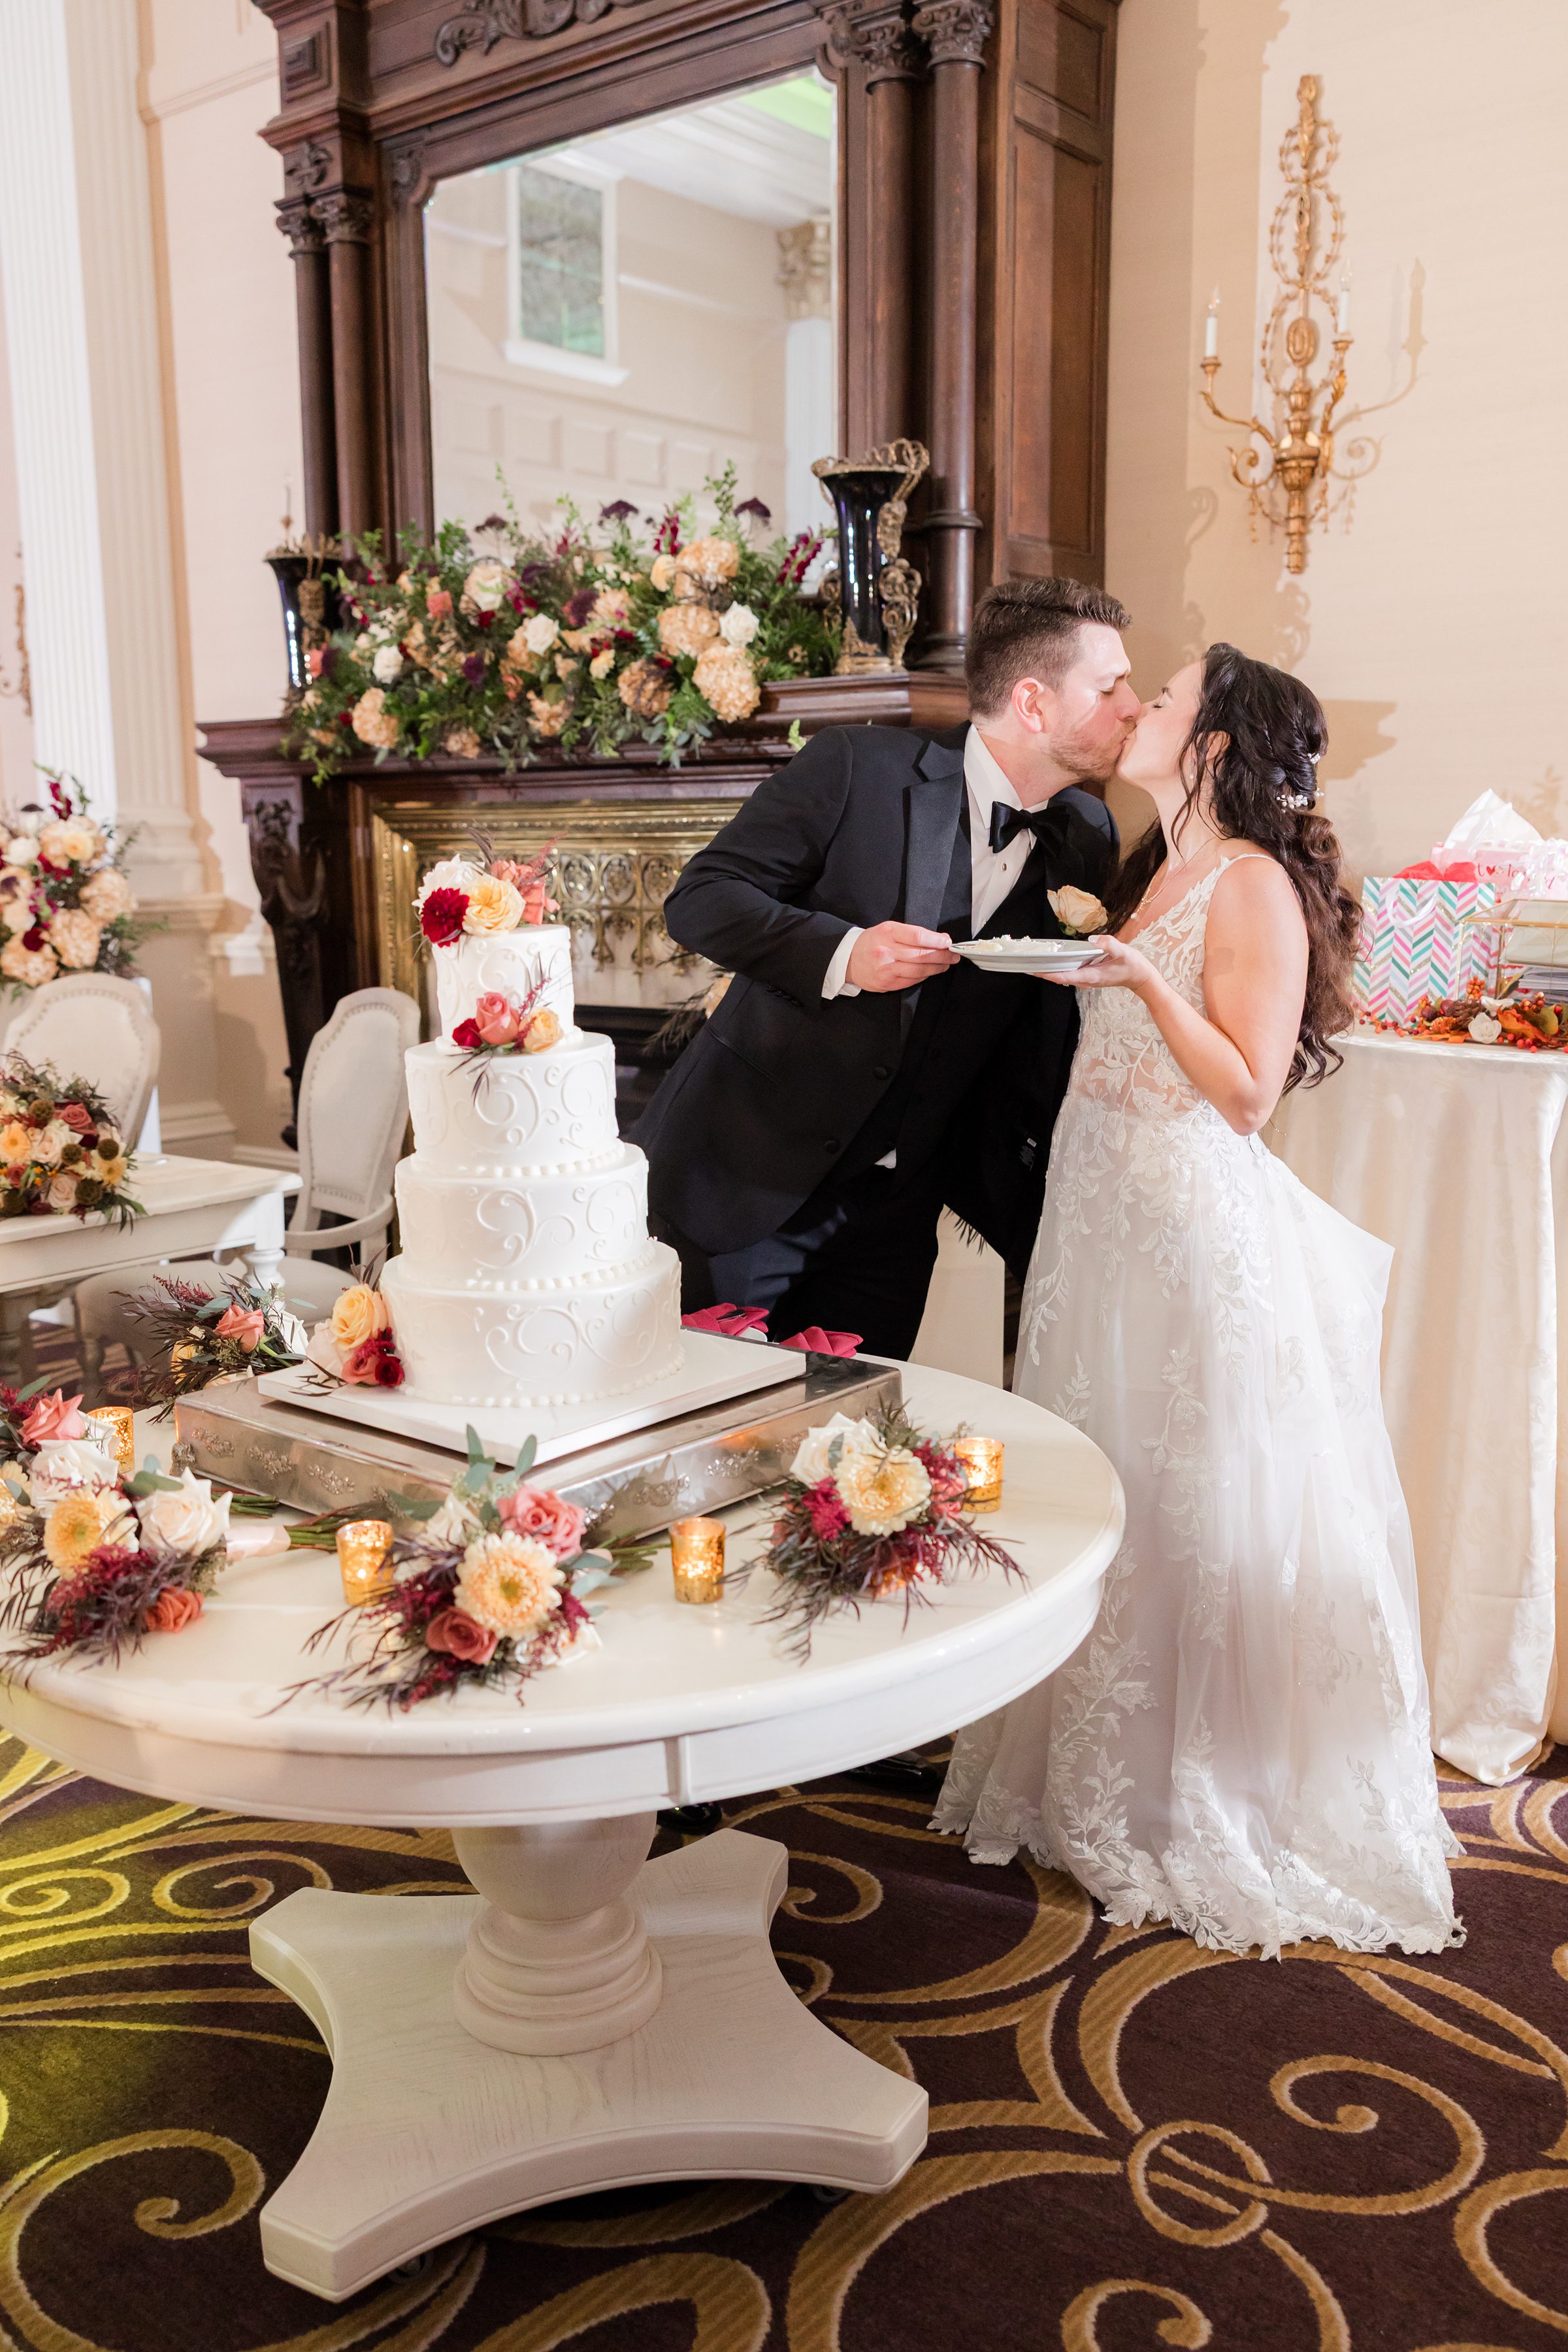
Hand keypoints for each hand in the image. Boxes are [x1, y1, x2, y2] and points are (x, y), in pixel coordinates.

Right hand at [846, 922, 958, 991]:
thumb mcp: (888, 929)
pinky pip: (911, 980)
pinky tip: (930, 972)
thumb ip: (912, 933)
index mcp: (888, 933)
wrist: (848, 960)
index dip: (936, 941)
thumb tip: (938, 939)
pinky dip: (924, 976)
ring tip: (945, 964)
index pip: (918, 937)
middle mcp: (886, 951)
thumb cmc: (872, 942)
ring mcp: (886, 969)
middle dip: (942, 956)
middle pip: (921, 955)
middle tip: (953, 955)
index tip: (947, 942)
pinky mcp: (886, 983)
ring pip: (919, 970)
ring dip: (936, 968)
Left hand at [1035, 934, 1158, 993]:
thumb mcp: (1124, 952)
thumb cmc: (1133, 966)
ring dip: (1048, 970)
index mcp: (1090, 976)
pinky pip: (1068, 972)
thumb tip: (1092, 940)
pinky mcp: (1088, 975)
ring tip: (1032, 960)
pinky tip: (1051, 959)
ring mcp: (1086, 979)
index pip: (1063, 976)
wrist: (1141, 978)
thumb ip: (1109, 945)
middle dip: (1041, 972)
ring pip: (1062, 975)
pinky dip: (1058, 967)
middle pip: (1058, 977)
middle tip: (1023, 963)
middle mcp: (1085, 980)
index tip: (1031, 970)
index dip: (1046, 974)